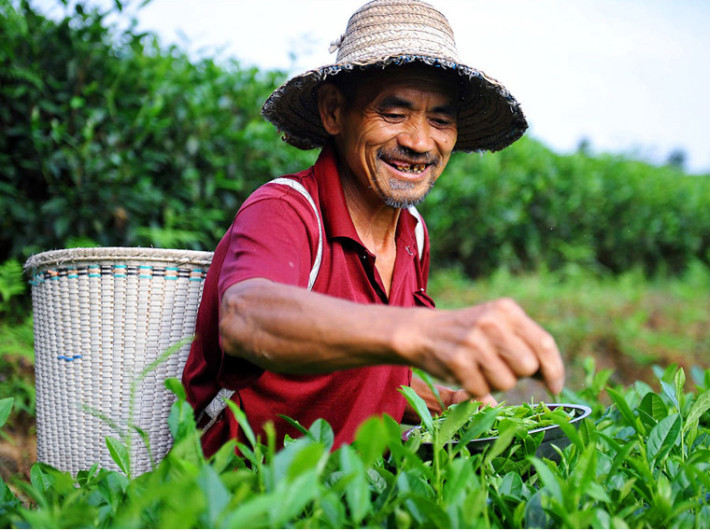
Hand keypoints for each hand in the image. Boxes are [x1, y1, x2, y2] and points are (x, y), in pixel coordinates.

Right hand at [403, 298, 563, 398]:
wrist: (423, 332)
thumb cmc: (470, 333)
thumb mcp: (498, 325)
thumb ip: (525, 345)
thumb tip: (553, 378)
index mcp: (507, 310)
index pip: (544, 344)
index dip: (554, 370)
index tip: (555, 387)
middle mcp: (492, 322)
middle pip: (527, 367)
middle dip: (517, 374)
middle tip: (498, 366)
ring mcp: (474, 341)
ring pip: (507, 383)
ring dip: (495, 383)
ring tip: (479, 368)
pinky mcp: (458, 360)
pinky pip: (482, 391)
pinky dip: (475, 390)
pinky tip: (464, 373)